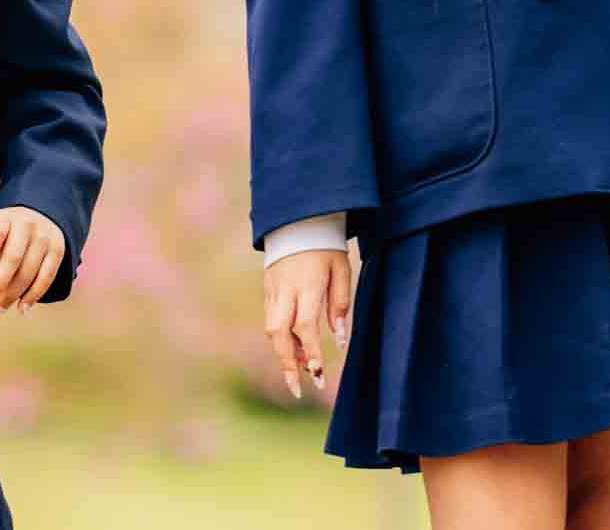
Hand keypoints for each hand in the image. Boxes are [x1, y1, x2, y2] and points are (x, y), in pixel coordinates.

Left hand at [0, 205, 64, 318]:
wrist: (39, 214)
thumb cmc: (7, 231)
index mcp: (6, 218)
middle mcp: (27, 225)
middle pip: (13, 257)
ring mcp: (44, 238)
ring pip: (29, 271)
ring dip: (13, 296)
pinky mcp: (57, 250)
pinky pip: (46, 277)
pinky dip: (34, 296)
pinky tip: (22, 310)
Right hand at [263, 246, 355, 399]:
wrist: (298, 219)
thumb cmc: (326, 246)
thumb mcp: (342, 270)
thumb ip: (341, 304)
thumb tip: (339, 339)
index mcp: (307, 286)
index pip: (305, 328)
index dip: (311, 354)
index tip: (317, 375)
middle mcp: (285, 291)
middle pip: (279, 334)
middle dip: (287, 365)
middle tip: (297, 390)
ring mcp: (273, 290)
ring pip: (271, 329)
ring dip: (284, 353)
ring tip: (301, 368)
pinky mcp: (267, 288)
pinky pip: (270, 319)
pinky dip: (280, 337)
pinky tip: (294, 346)